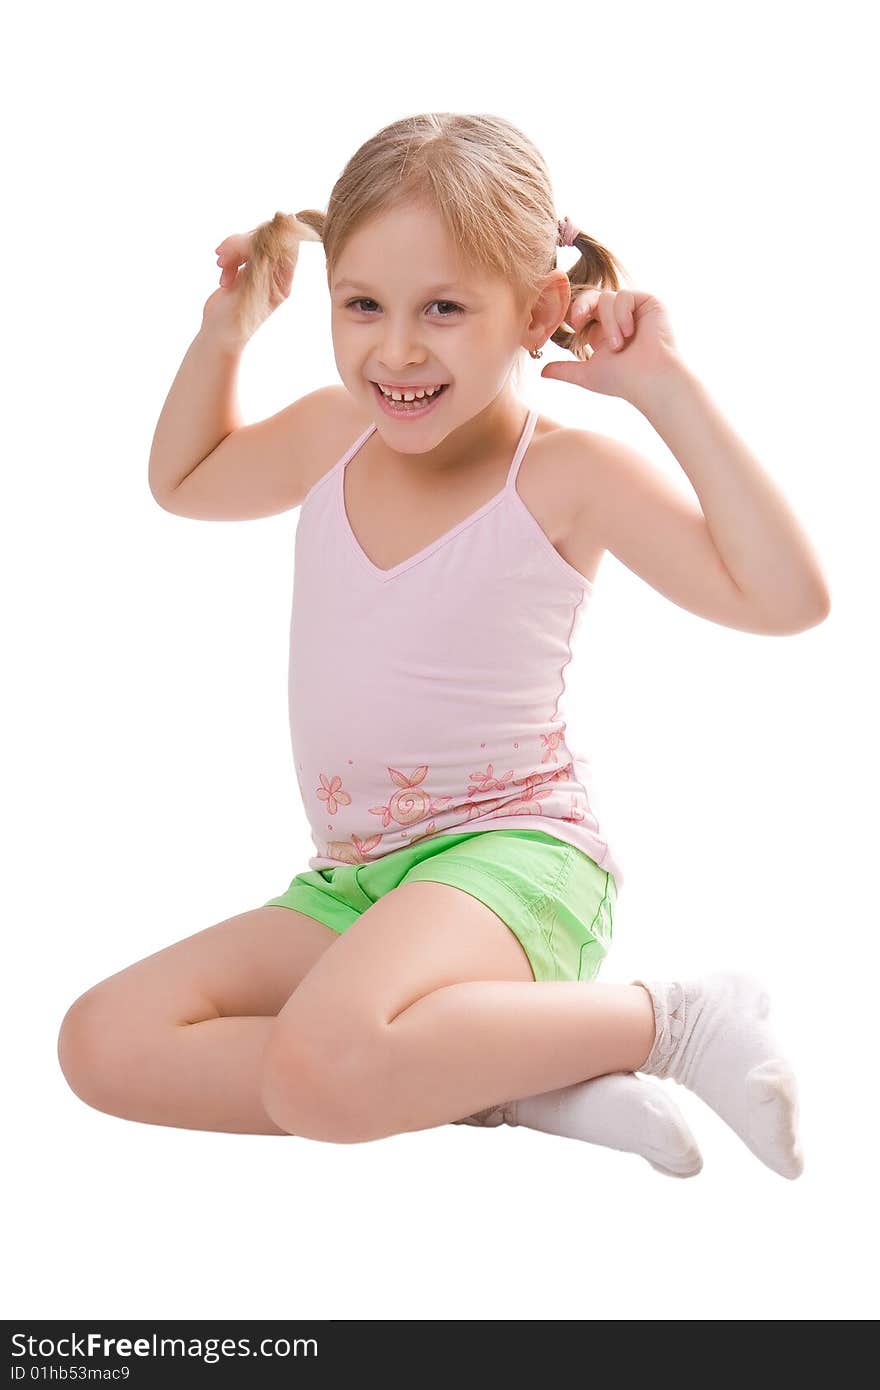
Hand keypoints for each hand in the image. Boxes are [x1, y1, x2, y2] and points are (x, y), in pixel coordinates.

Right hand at [201, 222, 297, 349]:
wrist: (217, 336)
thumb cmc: (236, 319)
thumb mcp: (251, 286)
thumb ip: (266, 256)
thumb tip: (287, 223)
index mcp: (283, 280)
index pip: (286, 244)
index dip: (270, 232)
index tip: (253, 233)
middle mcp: (275, 275)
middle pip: (265, 240)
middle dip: (242, 242)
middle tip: (223, 254)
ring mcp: (260, 273)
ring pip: (249, 244)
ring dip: (232, 251)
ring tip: (221, 266)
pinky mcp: (245, 272)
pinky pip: (238, 253)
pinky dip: (228, 259)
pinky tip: (223, 277)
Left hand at [540, 288, 683, 402]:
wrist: (650, 380)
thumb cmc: (623, 381)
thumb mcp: (586, 374)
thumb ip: (565, 370)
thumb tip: (542, 372)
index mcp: (603, 332)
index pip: (582, 312)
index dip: (574, 314)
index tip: (570, 325)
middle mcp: (617, 318)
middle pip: (591, 297)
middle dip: (581, 307)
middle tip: (577, 322)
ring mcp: (633, 309)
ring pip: (607, 298)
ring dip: (608, 323)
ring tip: (619, 346)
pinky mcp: (648, 302)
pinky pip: (624, 296)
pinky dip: (622, 314)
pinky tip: (629, 333)